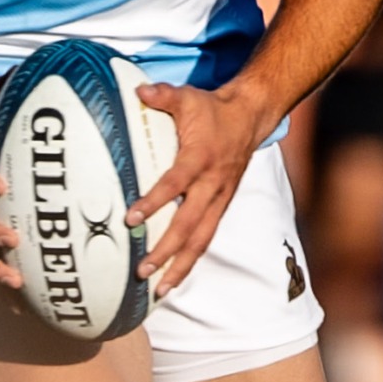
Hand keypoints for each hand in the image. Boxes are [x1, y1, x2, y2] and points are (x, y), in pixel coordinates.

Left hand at [125, 82, 263, 297]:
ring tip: (159, 291)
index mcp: (201, 159)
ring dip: (180, 267)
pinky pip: (206, 238)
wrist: (250, 118)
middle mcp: (213, 185)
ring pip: (201, 240)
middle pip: (189, 225)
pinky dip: (190, 260)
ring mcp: (219, 200)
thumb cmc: (212, 109)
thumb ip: (162, 95)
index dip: (154, 202)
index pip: (175, 184)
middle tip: (142, 270)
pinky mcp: (221, 208)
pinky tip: (174, 279)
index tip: (132, 219)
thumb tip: (138, 90)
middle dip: (166, 251)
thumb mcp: (187, 96)